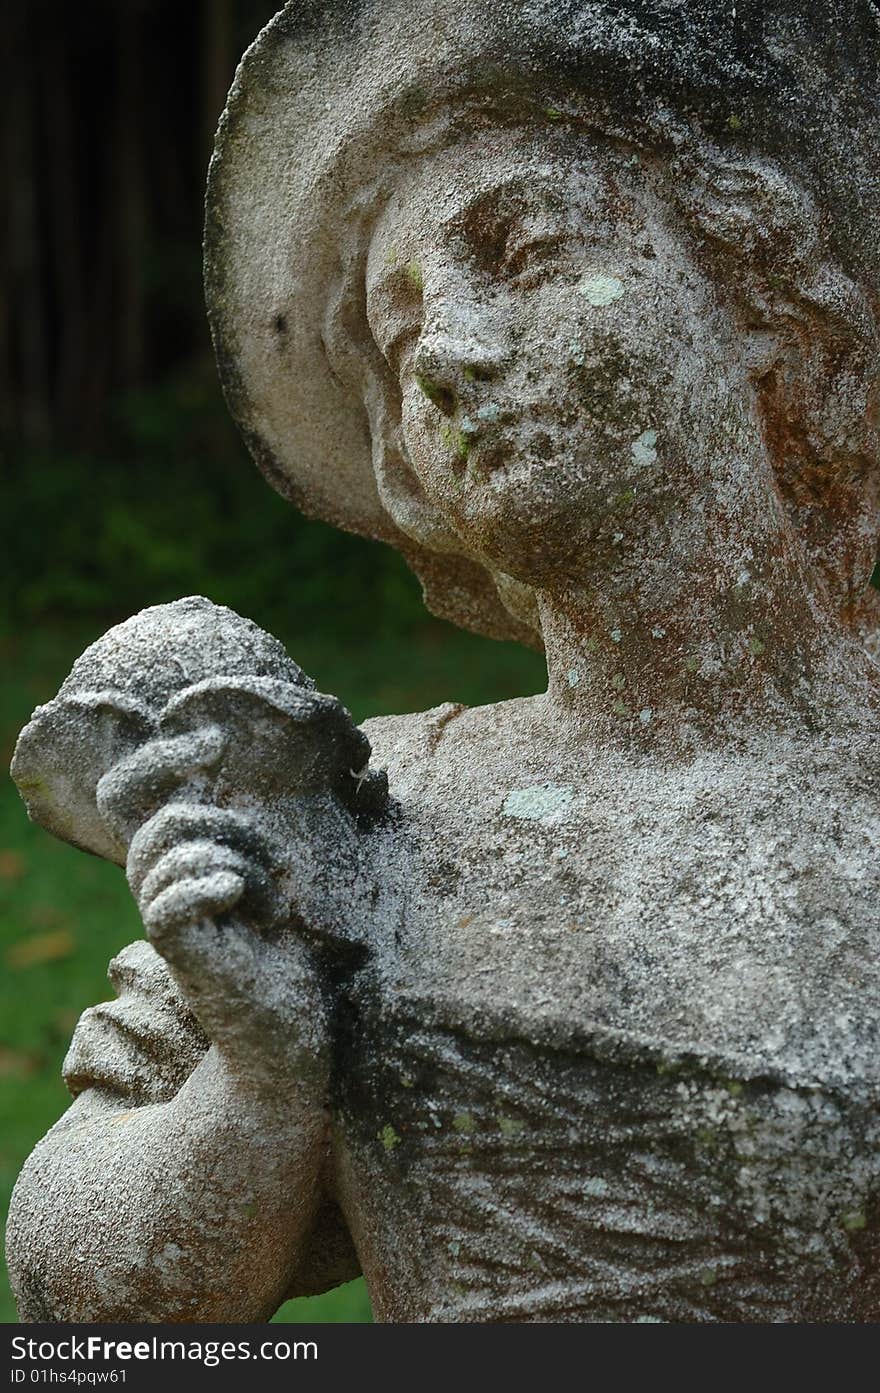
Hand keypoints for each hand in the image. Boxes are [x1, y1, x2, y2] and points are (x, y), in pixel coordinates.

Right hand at [96, 727, 327, 1094]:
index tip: (215, 743)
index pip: (134, 800)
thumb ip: (257, 839)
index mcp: (186, 872)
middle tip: (274, 869)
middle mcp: (169, 895)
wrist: (294, 1054)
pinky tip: (245, 901)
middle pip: (164, 820)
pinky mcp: (188, 959)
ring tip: (273, 906)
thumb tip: (293, 779)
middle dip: (227, 824)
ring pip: (168, 853)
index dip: (158, 760)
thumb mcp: (283, 887)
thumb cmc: (297, 971)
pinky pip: (171, 904)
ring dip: (237, 862)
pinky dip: (212, 887)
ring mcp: (174, 928)